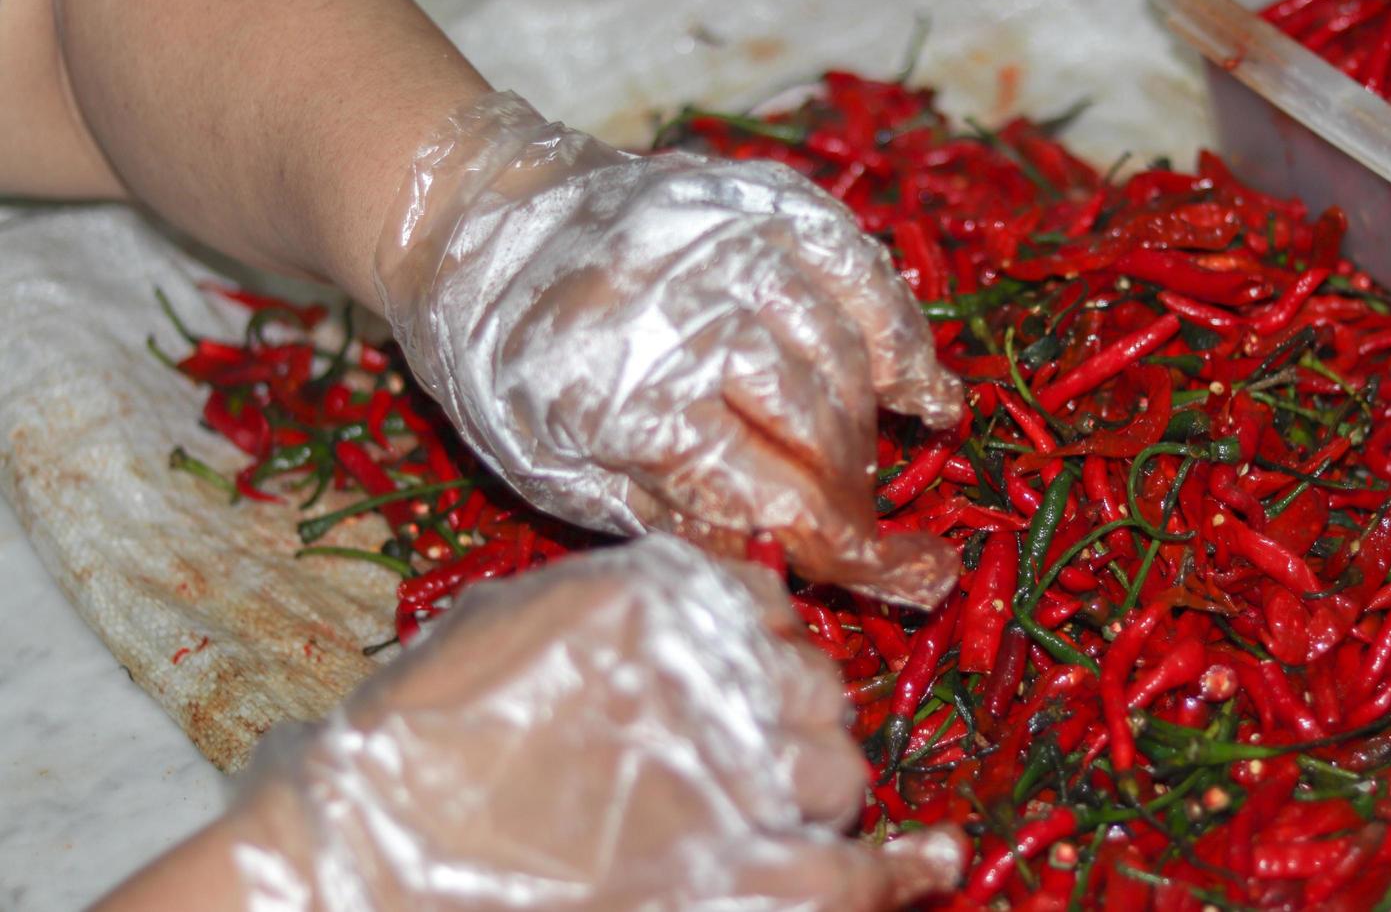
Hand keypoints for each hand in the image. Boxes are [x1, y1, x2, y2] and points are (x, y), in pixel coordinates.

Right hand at [223, 534, 961, 909]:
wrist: (372, 861)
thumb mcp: (514, 620)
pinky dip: (903, 873)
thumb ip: (619, 597)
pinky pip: (855, 873)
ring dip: (814, 786)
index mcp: (670, 597)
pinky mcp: (748, 877)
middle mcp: (727, 672)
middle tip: (741, 750)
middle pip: (814, 686)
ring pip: (838, 769)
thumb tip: (714, 597)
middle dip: (790, 715)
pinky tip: (934, 865)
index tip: (742, 676)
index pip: (769, 604)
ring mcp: (746, 775)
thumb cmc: (419, 742)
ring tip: (767, 809)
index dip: (761, 646)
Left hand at [373, 93, 962, 605]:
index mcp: (624, 397)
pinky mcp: (759, 198)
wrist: (478, 215)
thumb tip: (774, 558)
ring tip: (867, 463)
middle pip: (815, 421)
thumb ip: (664, 513)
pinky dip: (898, 328)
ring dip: (871, 422)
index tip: (892, 573)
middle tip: (863, 520)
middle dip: (854, 488)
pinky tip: (916, 382)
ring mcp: (728, 244)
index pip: (765, 489)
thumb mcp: (555, 467)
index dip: (840, 544)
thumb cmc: (508, 366)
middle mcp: (686, 313)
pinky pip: (858, 267)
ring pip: (844, 349)